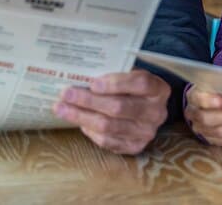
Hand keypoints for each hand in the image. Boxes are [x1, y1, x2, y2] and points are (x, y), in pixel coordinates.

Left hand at [53, 70, 169, 154]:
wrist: (149, 108)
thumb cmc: (134, 87)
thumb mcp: (131, 74)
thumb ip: (114, 73)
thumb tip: (82, 76)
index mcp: (158, 89)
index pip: (140, 84)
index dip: (116, 83)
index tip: (93, 82)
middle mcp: (156, 113)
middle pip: (119, 107)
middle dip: (88, 101)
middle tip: (66, 94)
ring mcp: (146, 133)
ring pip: (108, 126)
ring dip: (81, 117)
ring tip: (62, 108)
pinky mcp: (135, 147)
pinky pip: (107, 141)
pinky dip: (90, 131)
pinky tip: (79, 121)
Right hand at [184, 85, 221, 147]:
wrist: (209, 104)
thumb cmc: (217, 90)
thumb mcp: (217, 82)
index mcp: (193, 97)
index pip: (198, 98)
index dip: (208, 100)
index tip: (221, 100)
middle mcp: (194, 115)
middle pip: (209, 119)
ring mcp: (202, 130)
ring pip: (220, 132)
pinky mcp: (213, 141)